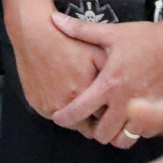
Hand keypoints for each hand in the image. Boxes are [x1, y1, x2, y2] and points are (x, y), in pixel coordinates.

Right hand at [7, 7, 105, 129]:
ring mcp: (48, 107)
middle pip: (87, 128)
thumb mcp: (97, 54)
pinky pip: (53, 116)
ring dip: (77, 117)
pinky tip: (63, 93)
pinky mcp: (36, 105)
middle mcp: (66, 105)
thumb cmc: (69, 42)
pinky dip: (61, 109)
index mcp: (85, 93)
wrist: (34, 34)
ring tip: (80, 100)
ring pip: (70, 124)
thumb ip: (113, 78)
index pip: (105, 120)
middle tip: (98, 108)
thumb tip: (128, 95)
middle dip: (95, 121)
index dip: (110, 116)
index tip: (113, 110)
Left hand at [50, 12, 162, 146]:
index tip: (59, 118)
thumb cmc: (148, 37)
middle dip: (92, 130)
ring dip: (115, 135)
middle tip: (90, 121)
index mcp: (110, 84)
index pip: (80, 110)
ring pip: (124, 140)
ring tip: (111, 124)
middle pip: (102, 134)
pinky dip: (137, 131)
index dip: (65, 117)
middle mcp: (126, 101)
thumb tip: (54, 19)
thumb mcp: (113, 33)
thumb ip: (81, 30)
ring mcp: (147, 110)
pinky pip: (146, 134)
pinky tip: (133, 119)